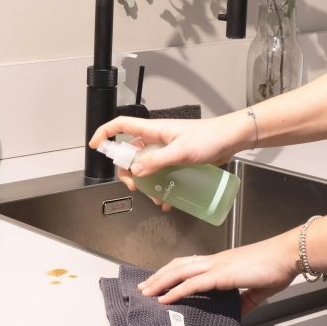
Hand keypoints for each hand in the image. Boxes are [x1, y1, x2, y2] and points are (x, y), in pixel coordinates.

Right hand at [88, 113, 248, 192]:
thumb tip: (136, 170)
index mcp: (153, 130)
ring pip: (145, 167)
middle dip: (128, 171)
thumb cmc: (210, 137)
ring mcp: (166, 150)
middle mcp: (156, 139)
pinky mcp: (176, 160)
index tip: (96, 146)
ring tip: (156, 196)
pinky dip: (161, 187)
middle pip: (130, 153)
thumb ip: (158, 161)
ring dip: (146, 184)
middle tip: (134, 185)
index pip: (121, 126)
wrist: (231, 140)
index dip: (105, 134)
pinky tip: (168, 199)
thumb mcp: (181, 151)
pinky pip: (161, 174)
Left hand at [137, 232, 299, 316]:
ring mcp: (216, 266)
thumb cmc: (275, 266)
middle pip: (177, 266)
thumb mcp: (257, 288)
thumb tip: (239, 312)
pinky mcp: (221, 274)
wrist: (287, 255)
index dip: (171, 272)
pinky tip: (166, 298)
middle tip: (143, 287)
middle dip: (158, 277)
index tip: (158, 281)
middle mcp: (214, 261)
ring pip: (179, 272)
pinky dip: (176, 290)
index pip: (188, 264)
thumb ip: (245, 300)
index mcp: (220, 262)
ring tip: (147, 293)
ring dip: (160, 282)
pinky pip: (193, 283)